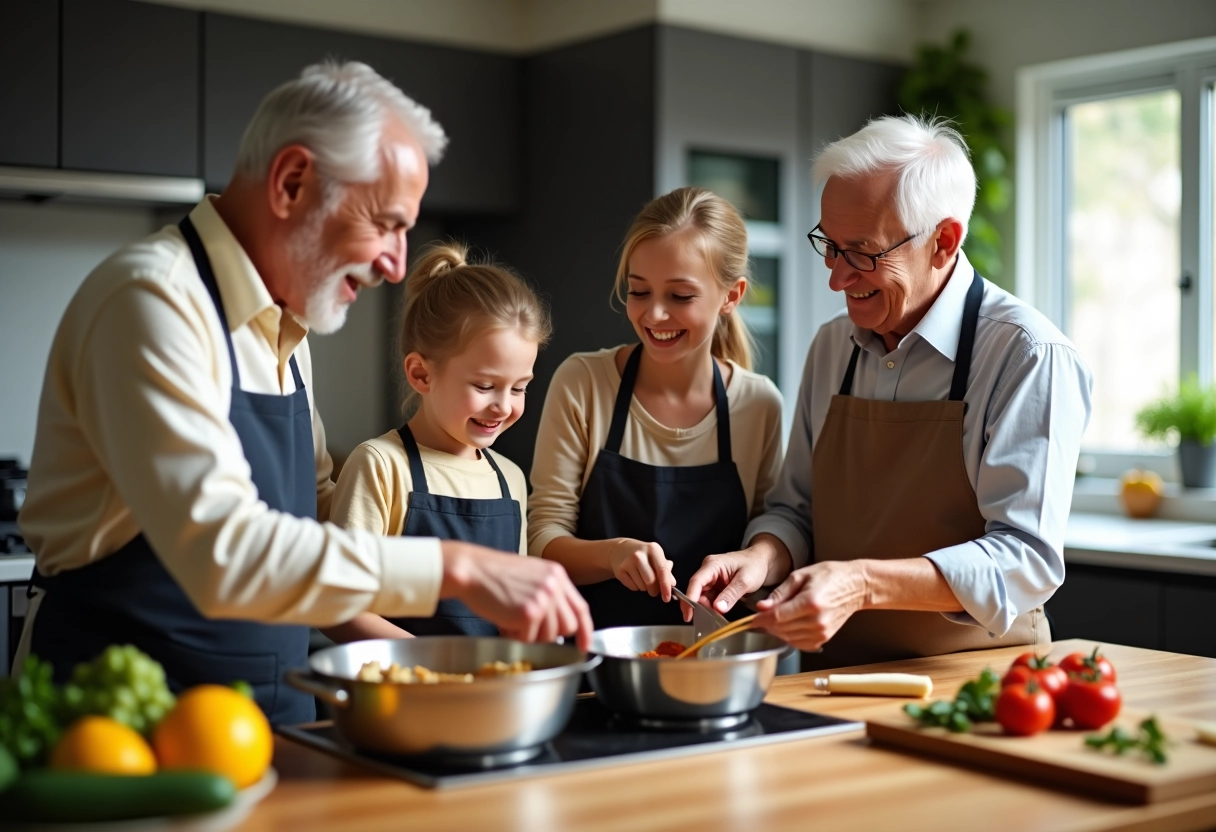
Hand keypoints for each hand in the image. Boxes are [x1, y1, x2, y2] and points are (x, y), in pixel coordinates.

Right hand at [440, 542, 593, 649]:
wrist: (472, 569)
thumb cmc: (494, 574)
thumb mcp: (530, 575)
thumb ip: (549, 594)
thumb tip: (558, 623)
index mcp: (556, 574)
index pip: (580, 607)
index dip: (585, 630)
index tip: (584, 646)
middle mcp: (554, 586)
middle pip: (568, 626)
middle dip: (551, 634)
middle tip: (529, 627)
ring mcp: (543, 599)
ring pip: (550, 636)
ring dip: (530, 635)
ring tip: (512, 620)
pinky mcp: (529, 613)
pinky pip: (529, 639)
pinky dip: (516, 636)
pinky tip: (504, 621)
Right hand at [607, 538, 674, 601]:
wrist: (620, 549)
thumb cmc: (643, 554)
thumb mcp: (656, 557)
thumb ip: (666, 570)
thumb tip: (672, 584)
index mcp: (653, 549)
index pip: (662, 570)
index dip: (666, 586)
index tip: (667, 598)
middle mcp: (640, 555)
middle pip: (651, 581)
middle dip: (654, 590)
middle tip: (654, 590)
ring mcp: (628, 562)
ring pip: (642, 586)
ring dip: (645, 588)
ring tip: (641, 578)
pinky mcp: (620, 571)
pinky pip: (633, 587)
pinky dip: (636, 587)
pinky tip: (633, 577)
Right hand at [685, 534, 792, 617]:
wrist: (764, 561)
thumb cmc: (755, 564)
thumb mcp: (745, 580)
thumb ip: (731, 594)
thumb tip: (718, 608)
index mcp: (713, 565)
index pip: (696, 582)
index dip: (690, 598)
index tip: (689, 613)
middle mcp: (709, 571)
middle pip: (696, 591)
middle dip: (698, 607)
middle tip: (705, 621)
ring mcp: (712, 580)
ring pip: (702, 598)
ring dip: (705, 609)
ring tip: (714, 619)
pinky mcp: (716, 587)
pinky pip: (709, 600)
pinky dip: (712, 608)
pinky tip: (716, 615)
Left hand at [752, 561, 867, 650]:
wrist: (855, 586)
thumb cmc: (830, 576)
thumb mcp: (801, 576)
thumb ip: (780, 593)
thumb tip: (762, 607)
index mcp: (810, 602)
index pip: (778, 617)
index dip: (761, 619)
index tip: (751, 619)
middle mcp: (817, 620)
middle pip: (782, 629)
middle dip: (767, 624)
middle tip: (762, 616)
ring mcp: (822, 632)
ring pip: (789, 638)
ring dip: (777, 631)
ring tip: (776, 618)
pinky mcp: (824, 638)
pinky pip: (799, 643)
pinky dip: (789, 637)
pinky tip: (789, 626)